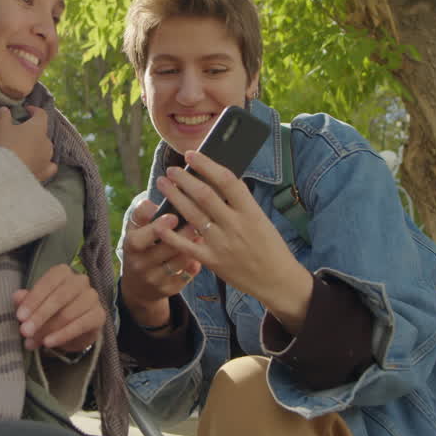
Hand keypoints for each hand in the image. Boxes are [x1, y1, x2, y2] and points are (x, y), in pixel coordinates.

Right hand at [0, 105, 56, 183]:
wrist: (8, 173)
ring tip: (27, 150)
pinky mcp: (46, 172)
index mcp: (38, 127)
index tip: (26, 110)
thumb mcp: (1, 127)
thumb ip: (3, 116)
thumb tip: (4, 109)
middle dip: (34, 132)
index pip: (41, 114)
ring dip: (38, 147)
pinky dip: (45, 164)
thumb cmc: (6, 145)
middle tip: (21, 133)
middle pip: (43, 133)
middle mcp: (47, 141)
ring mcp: (48, 158)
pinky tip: (40, 164)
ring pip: (46, 149)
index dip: (34, 110)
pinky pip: (49, 166)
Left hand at [14, 264, 103, 353]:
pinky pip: (80, 325)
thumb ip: (26, 300)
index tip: (20, 317)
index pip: (48, 282)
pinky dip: (63, 335)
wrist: (74, 329)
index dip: (33, 300)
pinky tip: (49, 343)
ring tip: (32, 342)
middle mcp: (80, 281)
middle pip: (59, 297)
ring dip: (48, 329)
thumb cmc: (51, 311)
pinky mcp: (99, 315)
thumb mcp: (36, 305)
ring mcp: (92, 297)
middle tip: (24, 332)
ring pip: (68, 313)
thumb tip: (17, 296)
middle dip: (39, 316)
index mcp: (63, 272)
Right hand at [118, 199, 202, 328]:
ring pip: (179, 263)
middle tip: (197, 222)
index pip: (140, 239)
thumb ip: (141, 214)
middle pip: (165, 250)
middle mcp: (140, 265)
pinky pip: (186, 276)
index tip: (173, 216)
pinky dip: (194, 264)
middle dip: (183, 235)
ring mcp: (154, 280)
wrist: (138, 284)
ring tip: (202, 235)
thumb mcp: (134, 230)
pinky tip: (200, 253)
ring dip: (192, 248)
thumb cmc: (140, 246)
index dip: (157, 228)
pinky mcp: (168, 290)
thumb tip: (150, 202)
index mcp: (130, 247)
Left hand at [151, 150, 312, 332]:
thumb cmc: (270, 247)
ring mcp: (222, 244)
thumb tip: (216, 179)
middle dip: (184, 179)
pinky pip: (187, 246)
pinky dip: (171, 233)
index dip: (207, 165)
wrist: (277, 281)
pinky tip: (158, 222)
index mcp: (251, 212)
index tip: (192, 154)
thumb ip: (240, 203)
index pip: (226, 181)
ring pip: (192, 215)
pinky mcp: (213, 262)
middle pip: (204, 195)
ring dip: (175, 197)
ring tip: (163, 184)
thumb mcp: (261, 219)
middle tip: (171, 169)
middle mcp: (236, 226)